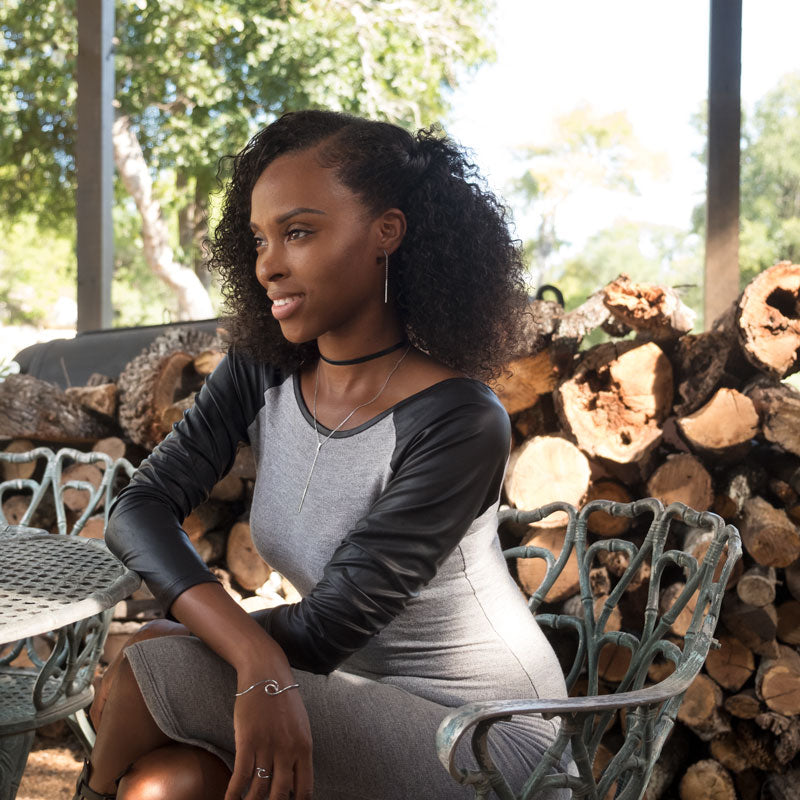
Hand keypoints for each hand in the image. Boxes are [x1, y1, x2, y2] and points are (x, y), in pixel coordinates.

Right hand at [224, 680, 312, 799]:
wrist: (267, 674)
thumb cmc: (283, 700)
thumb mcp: (300, 726)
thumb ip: (298, 752)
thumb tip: (294, 779)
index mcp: (304, 747)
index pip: (304, 789)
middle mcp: (288, 750)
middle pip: (280, 794)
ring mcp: (267, 746)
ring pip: (259, 790)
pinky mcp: (247, 741)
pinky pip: (241, 777)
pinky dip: (234, 794)